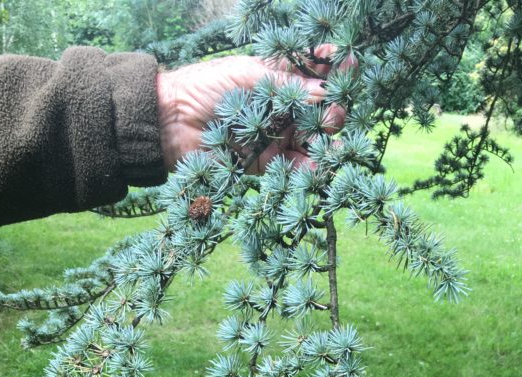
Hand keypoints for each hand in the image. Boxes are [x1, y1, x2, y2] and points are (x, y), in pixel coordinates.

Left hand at [156, 51, 346, 173]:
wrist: (171, 124)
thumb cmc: (205, 88)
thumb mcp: (248, 76)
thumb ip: (285, 86)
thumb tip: (322, 91)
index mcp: (276, 78)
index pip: (313, 71)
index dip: (333, 68)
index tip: (350, 63)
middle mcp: (280, 107)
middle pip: (320, 109)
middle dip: (332, 110)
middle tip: (332, 112)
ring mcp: (276, 135)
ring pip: (312, 139)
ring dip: (325, 141)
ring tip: (329, 142)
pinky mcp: (267, 163)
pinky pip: (295, 167)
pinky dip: (309, 169)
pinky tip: (317, 167)